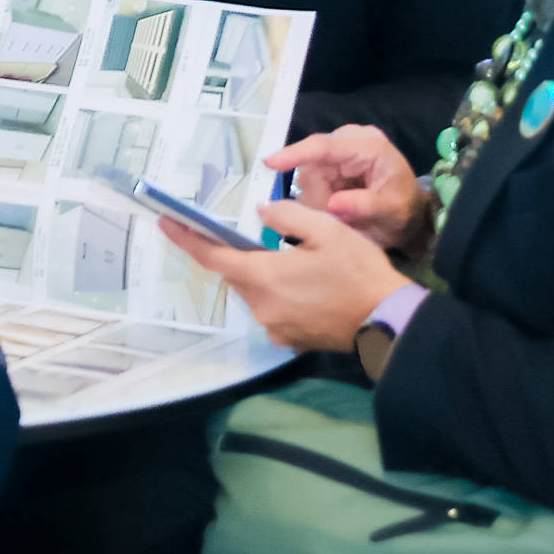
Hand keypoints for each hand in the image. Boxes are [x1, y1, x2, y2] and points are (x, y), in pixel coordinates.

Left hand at [160, 202, 410, 353]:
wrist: (387, 321)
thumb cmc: (357, 271)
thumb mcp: (326, 229)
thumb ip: (286, 216)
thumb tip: (261, 213)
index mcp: (264, 277)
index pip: (213, 257)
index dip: (187, 239)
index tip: (166, 222)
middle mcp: (261, 306)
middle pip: (236, 275)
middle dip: (241, 255)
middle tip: (265, 238)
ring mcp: (274, 328)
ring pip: (256, 292)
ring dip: (264, 275)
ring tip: (298, 261)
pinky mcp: (290, 340)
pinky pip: (273, 311)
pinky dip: (280, 295)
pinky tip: (307, 287)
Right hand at [266, 125, 427, 251]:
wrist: (412, 216)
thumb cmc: (405, 212)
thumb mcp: (391, 212)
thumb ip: (364, 206)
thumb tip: (332, 204)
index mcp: (369, 146)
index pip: (325, 146)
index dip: (296, 153)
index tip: (270, 163)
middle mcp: (352, 141)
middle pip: (312, 162)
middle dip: (316, 193)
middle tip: (334, 217)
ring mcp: (342, 150)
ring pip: (309, 173)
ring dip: (318, 198)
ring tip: (342, 214)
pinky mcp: (334, 162)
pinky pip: (313, 180)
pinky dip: (320, 199)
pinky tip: (337, 208)